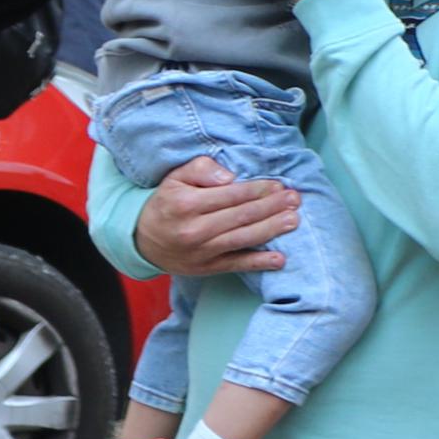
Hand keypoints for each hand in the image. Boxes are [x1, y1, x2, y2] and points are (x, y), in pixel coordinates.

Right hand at [135, 156, 296, 277]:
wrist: (142, 240)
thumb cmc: (166, 202)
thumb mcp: (176, 177)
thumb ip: (202, 169)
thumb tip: (230, 177)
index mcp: (187, 204)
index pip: (230, 195)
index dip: (257, 190)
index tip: (279, 185)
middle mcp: (194, 230)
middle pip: (241, 217)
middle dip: (271, 207)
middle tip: (295, 199)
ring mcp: (201, 252)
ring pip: (242, 240)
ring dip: (271, 230)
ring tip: (293, 220)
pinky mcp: (206, 269)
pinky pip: (236, 265)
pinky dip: (259, 263)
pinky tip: (279, 259)